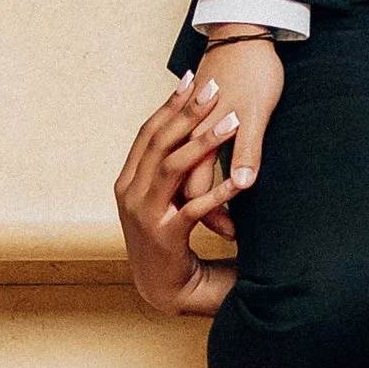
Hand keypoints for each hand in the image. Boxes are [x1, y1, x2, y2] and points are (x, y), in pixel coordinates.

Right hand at [115, 77, 251, 317]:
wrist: (161, 289)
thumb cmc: (169, 239)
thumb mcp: (163, 199)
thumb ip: (168, 170)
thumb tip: (187, 129)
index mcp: (128, 180)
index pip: (148, 133)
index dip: (170, 104)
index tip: (191, 78)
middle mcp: (130, 194)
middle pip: (160, 142)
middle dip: (188, 112)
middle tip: (215, 87)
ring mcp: (144, 215)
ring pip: (174, 168)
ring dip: (204, 142)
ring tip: (233, 121)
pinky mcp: (164, 237)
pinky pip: (194, 209)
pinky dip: (218, 193)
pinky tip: (241, 180)